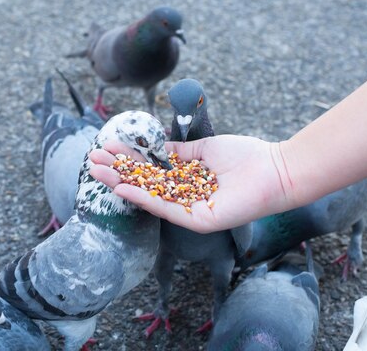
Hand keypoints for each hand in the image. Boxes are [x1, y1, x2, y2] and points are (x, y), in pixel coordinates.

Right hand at [89, 135, 288, 232]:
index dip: (129, 158)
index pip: (151, 168)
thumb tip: (157, 146)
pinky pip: (165, 208)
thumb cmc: (245, 157)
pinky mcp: (196, 219)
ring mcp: (188, 208)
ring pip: (148, 196)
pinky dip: (142, 198)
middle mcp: (184, 195)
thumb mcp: (204, 150)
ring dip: (121, 183)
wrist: (274, 170)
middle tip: (92, 160)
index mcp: (186, 178)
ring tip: (97, 171)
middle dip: (118, 171)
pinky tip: (121, 188)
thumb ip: (180, 151)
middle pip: (144, 183)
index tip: (107, 146)